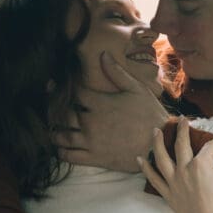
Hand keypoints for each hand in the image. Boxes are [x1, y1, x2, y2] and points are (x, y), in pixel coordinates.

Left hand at [54, 51, 168, 171]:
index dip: (66, 88)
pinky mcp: (94, 158)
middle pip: (63, 114)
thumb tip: (103, 54)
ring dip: (54, 132)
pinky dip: (61, 152)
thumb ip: (117, 72)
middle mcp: (91, 122)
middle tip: (51, 108)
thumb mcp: (137, 89)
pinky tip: (60, 148)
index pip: (74, 93)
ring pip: (62, 136)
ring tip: (52, 129)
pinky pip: (69, 156)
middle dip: (56, 110)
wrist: (161, 144)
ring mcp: (91, 141)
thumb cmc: (150, 114)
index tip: (60, 87)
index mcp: (99, 103)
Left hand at [138, 118, 212, 212]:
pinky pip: (154, 179)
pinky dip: (146, 168)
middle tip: (182, 120)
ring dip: (157, 142)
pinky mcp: (169, 195)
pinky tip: (140, 159)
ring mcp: (174, 183)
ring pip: (161, 157)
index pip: (210, 146)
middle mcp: (184, 170)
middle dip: (183, 130)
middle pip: (182, 144)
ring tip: (155, 131)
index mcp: (202, 164)